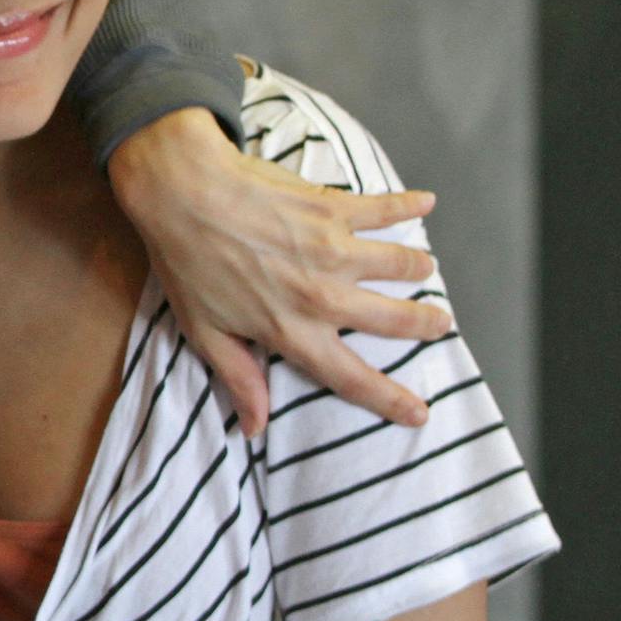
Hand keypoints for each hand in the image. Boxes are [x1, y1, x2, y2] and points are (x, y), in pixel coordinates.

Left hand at [108, 110, 451, 436]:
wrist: (182, 192)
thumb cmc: (186, 263)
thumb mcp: (204, 332)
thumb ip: (239, 378)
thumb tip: (256, 428)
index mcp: (291, 331)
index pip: (351, 377)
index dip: (389, 399)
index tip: (421, 412)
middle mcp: (322, 295)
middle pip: (394, 319)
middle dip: (425, 324)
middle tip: (438, 323)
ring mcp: (333, 249)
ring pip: (401, 263)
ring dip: (416, 267)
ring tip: (421, 269)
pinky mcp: (333, 208)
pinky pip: (384, 208)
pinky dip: (408, 204)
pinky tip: (425, 201)